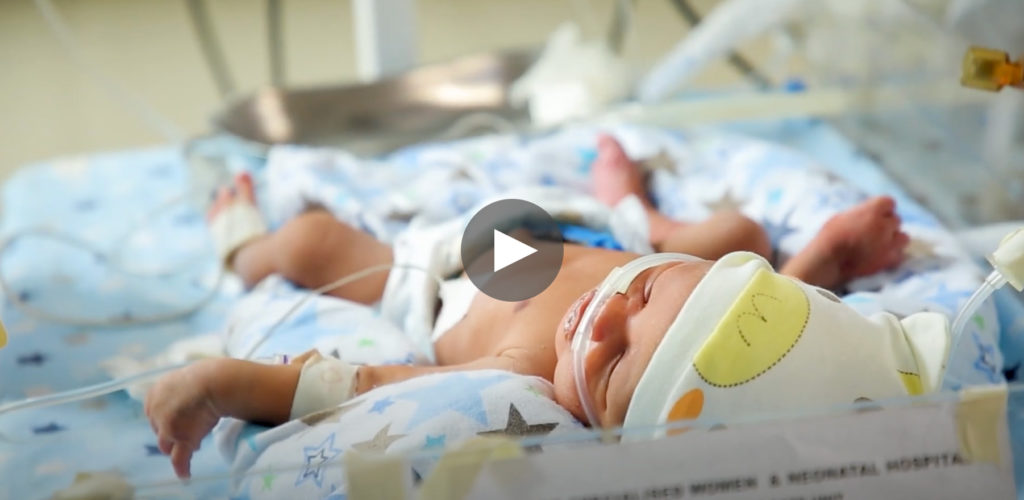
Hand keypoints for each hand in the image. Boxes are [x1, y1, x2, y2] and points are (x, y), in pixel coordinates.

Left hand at [144, 359, 223, 478]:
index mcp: (154, 394)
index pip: (154, 413)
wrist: (215, 382)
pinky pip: (179, 458)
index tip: (180, 419)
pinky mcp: (182, 439)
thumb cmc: (206, 375)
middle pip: (159, 429)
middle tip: (190, 430)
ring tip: (195, 446)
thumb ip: (179, 389)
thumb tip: (187, 394)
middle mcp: (156, 411)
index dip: (167, 418)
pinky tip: (185, 474)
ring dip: (178, 446)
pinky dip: (182, 467)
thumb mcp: (184, 377)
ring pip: (167, 445)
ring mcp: (167, 427)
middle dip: (173, 432)